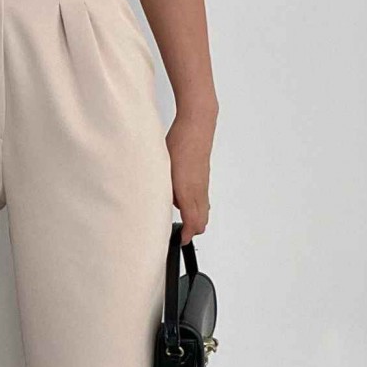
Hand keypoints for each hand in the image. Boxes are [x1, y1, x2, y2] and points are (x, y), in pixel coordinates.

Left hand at [165, 110, 215, 244]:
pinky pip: (203, 199)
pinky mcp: (203, 177)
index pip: (192, 222)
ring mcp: (203, 184)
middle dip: (192, 231)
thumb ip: (165, 189)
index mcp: (188, 191)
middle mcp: (198, 190)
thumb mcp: (163, 168)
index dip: (186, 235)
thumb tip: (165, 203)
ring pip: (203, 210)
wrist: (197, 124)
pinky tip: (185, 204)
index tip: (179, 241)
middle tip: (179, 236)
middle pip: (201, 220)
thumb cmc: (180, 142)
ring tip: (182, 224)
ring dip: (195, 220)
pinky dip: (196, 208)